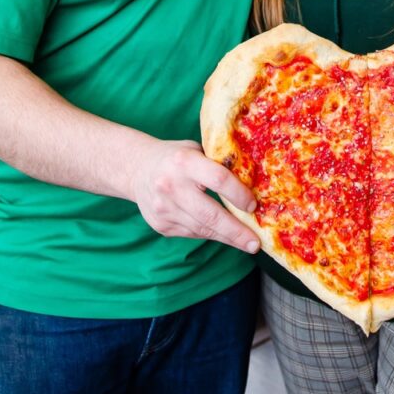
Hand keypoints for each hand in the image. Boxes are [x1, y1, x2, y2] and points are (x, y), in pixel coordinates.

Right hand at [129, 139, 259, 251]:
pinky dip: (209, 233)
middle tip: (256, 243)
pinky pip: (192, 233)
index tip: (253, 206)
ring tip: (246, 243)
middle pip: (211, 215)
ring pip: (202, 229)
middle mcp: (172, 186)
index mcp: (185, 162)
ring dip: (227, 237)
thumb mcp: (196, 150)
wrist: (137, 169)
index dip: (238, 194)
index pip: (218, 179)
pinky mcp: (161, 225)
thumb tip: (252, 184)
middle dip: (236, 232)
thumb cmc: (176, 157)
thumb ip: (217, 164)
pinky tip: (222, 233)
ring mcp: (164, 208)